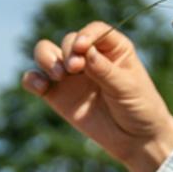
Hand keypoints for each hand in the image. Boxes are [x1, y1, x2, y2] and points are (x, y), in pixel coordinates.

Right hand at [22, 21, 172, 171]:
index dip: (86, 35)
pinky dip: (32, 79)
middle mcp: (89, 57)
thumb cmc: (140, 108)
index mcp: (113, 49)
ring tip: (57, 76)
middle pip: (68, 40)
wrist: (135, 140)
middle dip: (67, 51)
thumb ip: (105, 70)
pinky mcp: (56, 94)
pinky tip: (41, 88)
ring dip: (46, 58)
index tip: (82, 47)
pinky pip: (35, 79)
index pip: (95, 31)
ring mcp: (71, 75)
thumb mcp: (127, 88)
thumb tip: (85, 52)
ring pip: (46, 53)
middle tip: (74, 69)